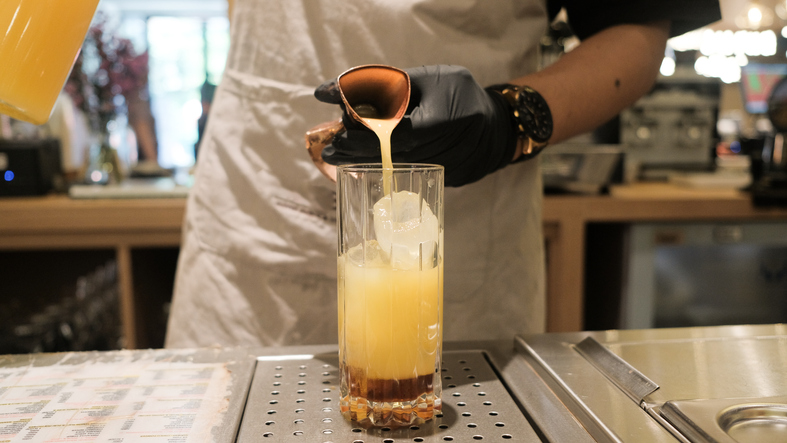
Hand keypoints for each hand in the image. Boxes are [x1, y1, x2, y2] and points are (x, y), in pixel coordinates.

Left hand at [314, 65, 517, 186]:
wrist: (497, 126)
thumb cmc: (458, 92)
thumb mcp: (427, 78)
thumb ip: (385, 84)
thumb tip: (334, 90)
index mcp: (445, 119)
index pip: (396, 132)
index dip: (365, 135)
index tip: (338, 134)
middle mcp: (448, 148)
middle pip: (393, 154)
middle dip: (357, 152)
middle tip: (330, 151)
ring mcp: (449, 169)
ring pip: (399, 168)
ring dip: (367, 162)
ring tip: (339, 156)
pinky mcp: (447, 181)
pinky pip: (410, 175)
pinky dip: (387, 168)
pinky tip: (365, 163)